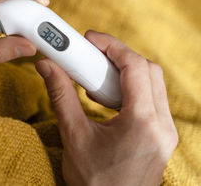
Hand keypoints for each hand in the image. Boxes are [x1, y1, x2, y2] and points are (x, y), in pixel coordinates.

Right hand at [35, 30, 177, 185]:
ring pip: (153, 84)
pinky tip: (106, 98)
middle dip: (119, 56)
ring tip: (95, 76)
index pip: (135, 67)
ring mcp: (165, 132)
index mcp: (143, 123)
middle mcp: (162, 125)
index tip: (90, 39)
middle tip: (91, 54)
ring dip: (125, 73)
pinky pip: (151, 100)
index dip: (112, 46)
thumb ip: (61, 96)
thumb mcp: (73, 136)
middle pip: (148, 71)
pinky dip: (129, 90)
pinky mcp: (160, 137)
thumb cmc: (94, 183)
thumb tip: (47, 67)